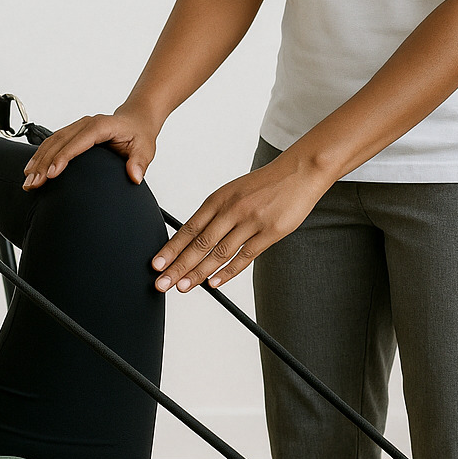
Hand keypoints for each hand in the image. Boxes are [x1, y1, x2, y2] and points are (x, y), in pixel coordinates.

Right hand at [23, 105, 157, 189]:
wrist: (135, 120)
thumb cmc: (139, 134)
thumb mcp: (145, 149)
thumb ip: (139, 162)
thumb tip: (135, 176)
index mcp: (101, 126)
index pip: (78, 142)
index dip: (63, 157)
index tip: (51, 174)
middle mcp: (86, 124)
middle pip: (59, 142)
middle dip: (43, 163)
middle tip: (33, 184)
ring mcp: (77, 127)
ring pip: (52, 142)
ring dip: (37, 161)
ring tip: (27, 181)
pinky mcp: (72, 133)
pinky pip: (52, 142)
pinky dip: (40, 156)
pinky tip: (31, 169)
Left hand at [152, 152, 331, 292]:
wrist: (300, 171)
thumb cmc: (264, 185)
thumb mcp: (233, 192)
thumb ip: (215, 214)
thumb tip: (192, 239)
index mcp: (219, 199)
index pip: (189, 228)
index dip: (171, 248)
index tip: (156, 265)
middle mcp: (232, 210)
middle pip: (199, 243)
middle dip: (178, 266)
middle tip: (162, 283)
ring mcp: (251, 221)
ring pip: (219, 252)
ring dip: (198, 273)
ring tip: (182, 287)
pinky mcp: (270, 232)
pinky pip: (245, 256)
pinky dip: (227, 271)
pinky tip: (214, 283)